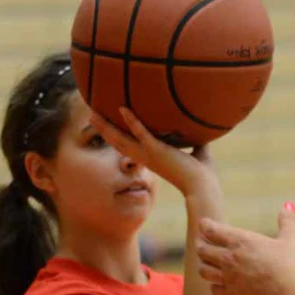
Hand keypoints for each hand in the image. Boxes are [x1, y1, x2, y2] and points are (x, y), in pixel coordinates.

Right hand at [90, 107, 218, 195]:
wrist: (203, 186)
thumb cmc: (202, 174)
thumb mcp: (198, 153)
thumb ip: (196, 143)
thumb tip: (203, 132)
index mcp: (152, 159)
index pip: (130, 146)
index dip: (118, 136)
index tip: (109, 126)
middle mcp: (146, 158)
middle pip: (118, 142)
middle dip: (104, 130)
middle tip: (91, 116)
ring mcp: (150, 155)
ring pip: (122, 139)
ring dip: (107, 125)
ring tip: (93, 113)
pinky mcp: (158, 151)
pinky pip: (141, 133)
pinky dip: (132, 121)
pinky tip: (122, 108)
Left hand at [196, 204, 294, 294]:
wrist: (290, 294)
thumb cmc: (292, 264)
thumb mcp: (291, 238)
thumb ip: (287, 221)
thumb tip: (288, 206)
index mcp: (241, 240)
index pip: (211, 229)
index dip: (205, 225)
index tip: (205, 224)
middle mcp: (229, 258)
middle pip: (202, 250)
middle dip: (201, 245)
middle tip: (202, 243)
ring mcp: (228, 278)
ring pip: (203, 271)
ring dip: (204, 265)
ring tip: (207, 264)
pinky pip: (214, 290)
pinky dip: (215, 286)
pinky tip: (220, 284)